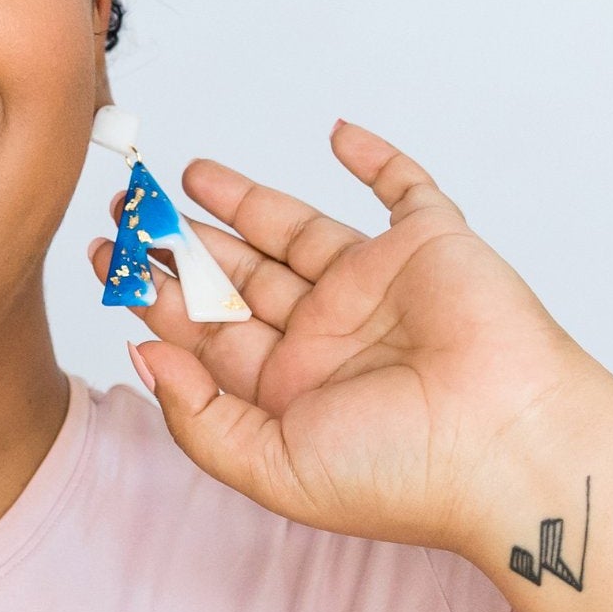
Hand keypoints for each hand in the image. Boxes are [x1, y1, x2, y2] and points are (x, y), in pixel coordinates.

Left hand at [89, 119, 605, 552]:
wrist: (504, 450)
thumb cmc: (399, 475)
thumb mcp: (267, 465)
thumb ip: (197, 415)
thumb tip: (141, 357)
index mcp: (285, 388)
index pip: (202, 328)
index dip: (151, 292)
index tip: (107, 257)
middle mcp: (323, 336)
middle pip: (235, 276)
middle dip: (179, 243)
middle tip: (128, 207)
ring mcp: (373, 288)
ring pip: (294, 232)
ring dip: (242, 201)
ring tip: (183, 177)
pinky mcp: (428, 248)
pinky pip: (404, 191)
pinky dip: (376, 160)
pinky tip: (336, 136)